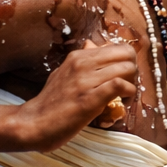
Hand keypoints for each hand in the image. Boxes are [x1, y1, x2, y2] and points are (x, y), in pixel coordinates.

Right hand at [14, 40, 138, 149]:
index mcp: (78, 56)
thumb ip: (81, 61)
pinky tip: (123, 101)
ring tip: (124, 97)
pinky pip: (119, 85)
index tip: (124, 76)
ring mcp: (85, 81)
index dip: (127, 62)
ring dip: (132, 84)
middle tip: (128, 86)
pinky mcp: (89, 99)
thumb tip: (92, 44)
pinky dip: (128, 93)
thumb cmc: (50, 102)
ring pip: (126, 68)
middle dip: (134, 71)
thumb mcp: (63, 73)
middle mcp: (82, 64)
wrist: (33, 123)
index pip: (117, 47)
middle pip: (126, 54)